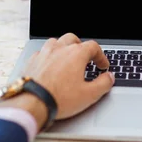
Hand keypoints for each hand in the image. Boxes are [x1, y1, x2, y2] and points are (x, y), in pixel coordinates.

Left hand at [0, 33, 114, 127]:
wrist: (32, 103)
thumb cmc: (60, 99)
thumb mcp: (89, 95)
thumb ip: (103, 84)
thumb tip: (109, 77)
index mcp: (76, 54)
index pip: (93, 47)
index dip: (100, 56)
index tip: (102, 66)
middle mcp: (60, 49)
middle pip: (73, 39)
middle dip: (81, 47)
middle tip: (85, 58)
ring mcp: (44, 53)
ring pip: (56, 42)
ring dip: (63, 48)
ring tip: (67, 59)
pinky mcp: (32, 61)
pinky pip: (42, 52)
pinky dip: (49, 56)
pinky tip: (50, 66)